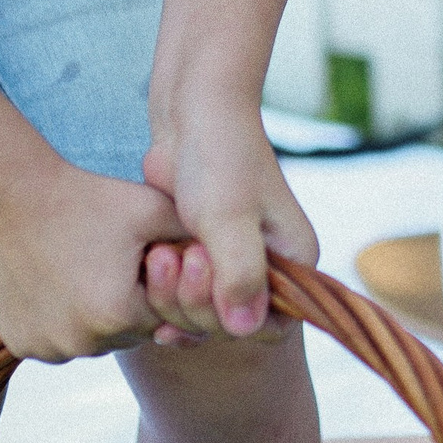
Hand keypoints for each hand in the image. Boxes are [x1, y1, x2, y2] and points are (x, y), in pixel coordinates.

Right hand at [0, 161, 201, 363]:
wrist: (9, 195)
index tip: (137, 256)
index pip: (161, 316)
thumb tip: (238, 262)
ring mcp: (48, 348)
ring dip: (93, 317)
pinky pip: (55, 340)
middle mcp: (84, 343)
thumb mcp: (153, 209)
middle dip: (126, 304)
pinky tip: (53, 283)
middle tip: (106, 261)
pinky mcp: (19, 345)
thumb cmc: (89, 198)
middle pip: (127, 333)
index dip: (155, 286)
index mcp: (121, 314)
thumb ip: (199, 236)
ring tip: (80, 269)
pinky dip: (58, 320)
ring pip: (91, 340)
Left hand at [140, 108, 318, 339]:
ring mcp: (231, 262)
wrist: (193, 111)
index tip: (208, 281)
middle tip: (177, 257)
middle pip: (230, 325)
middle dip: (196, 301)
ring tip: (160, 255)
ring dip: (173, 295)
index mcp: (294, 260)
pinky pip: (181, 297)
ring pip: (201, 315)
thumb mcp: (229, 217)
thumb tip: (244, 331)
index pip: (273, 325)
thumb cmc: (219, 156)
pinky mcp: (200, 255)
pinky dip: (162, 294)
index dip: (235, 320)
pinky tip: (149, 275)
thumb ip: (239, 275)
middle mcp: (268, 267)